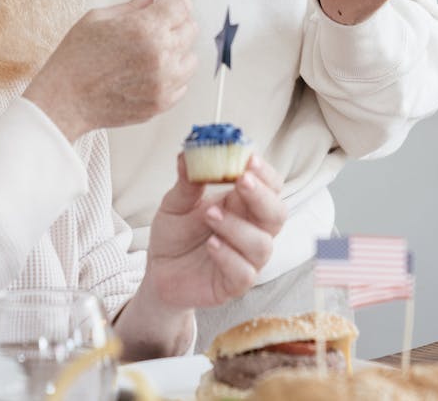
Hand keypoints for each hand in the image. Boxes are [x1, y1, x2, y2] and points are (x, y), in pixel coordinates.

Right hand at [23, 0, 197, 141]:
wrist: (65, 99)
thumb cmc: (76, 59)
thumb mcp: (99, 18)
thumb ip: (131, 5)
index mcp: (145, 28)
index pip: (181, 5)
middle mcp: (160, 55)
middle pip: (190, 28)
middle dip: (178, 19)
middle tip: (162, 20)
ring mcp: (163, 81)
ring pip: (191, 57)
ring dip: (179, 49)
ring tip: (157, 48)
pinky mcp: (161, 102)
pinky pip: (183, 84)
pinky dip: (173, 74)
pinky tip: (154, 69)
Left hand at [144, 153, 284, 309]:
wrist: (160, 270)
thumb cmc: (175, 233)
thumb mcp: (176, 203)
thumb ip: (186, 182)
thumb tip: (187, 154)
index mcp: (241, 204)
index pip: (270, 186)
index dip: (265, 173)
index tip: (249, 158)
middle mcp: (251, 230)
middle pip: (277, 213)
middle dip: (262, 196)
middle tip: (242, 181)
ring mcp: (246, 258)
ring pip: (263, 244)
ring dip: (238, 226)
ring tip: (210, 215)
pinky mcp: (234, 284)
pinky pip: (245, 273)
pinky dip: (229, 256)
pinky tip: (211, 245)